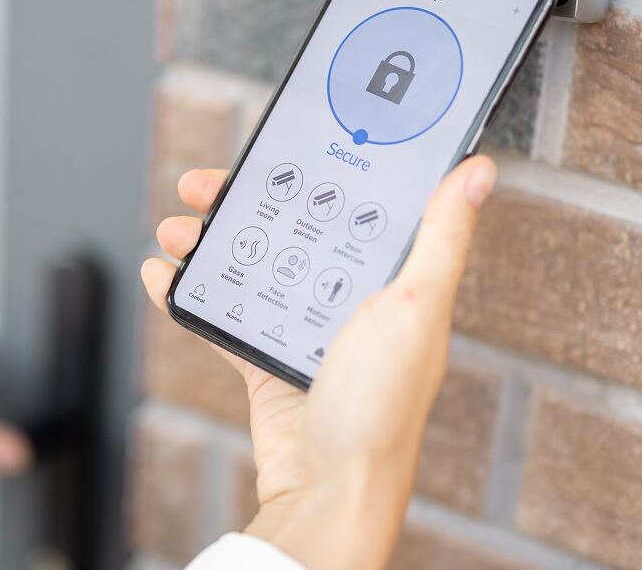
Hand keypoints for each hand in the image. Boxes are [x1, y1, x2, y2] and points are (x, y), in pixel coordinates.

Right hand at [141, 156, 496, 569]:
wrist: (330, 491)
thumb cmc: (381, 410)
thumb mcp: (416, 307)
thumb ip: (442, 237)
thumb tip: (478, 172)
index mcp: (391, 281)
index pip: (347, 204)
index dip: (310, 171)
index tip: (273, 150)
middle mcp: (348, 301)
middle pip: (288, 230)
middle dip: (240, 203)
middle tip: (201, 187)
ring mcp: (304, 332)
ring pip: (250, 266)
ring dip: (208, 244)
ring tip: (176, 230)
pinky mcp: (267, 365)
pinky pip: (223, 318)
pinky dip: (190, 295)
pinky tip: (164, 276)